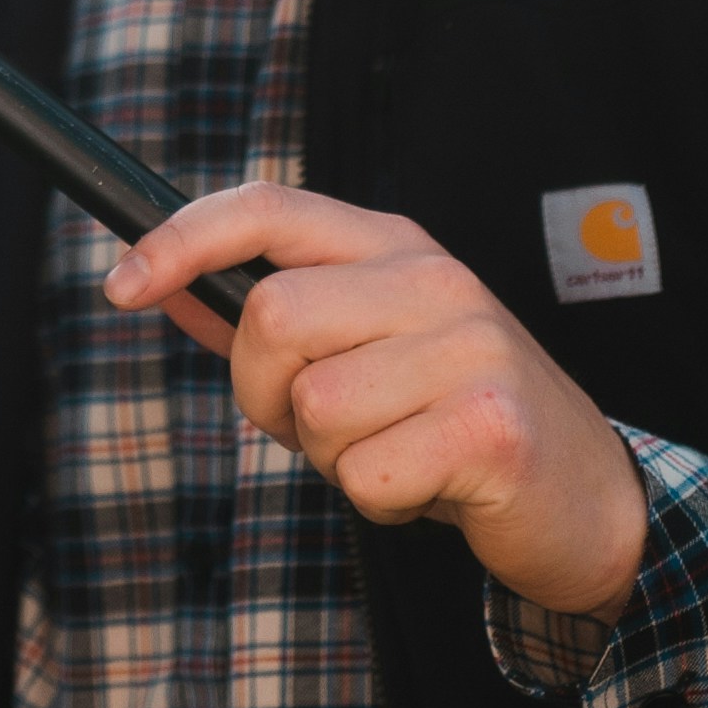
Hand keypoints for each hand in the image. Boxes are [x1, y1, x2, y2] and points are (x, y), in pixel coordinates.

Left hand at [103, 187, 654, 616]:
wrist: (587, 498)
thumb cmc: (453, 423)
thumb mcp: (362, 353)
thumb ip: (265, 319)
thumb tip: (156, 284)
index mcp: (395, 246)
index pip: (269, 206)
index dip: (181, 238)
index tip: (120, 285)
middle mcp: (434, 278)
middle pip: (270, 317)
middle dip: (266, 395)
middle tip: (326, 428)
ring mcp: (469, 346)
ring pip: (313, 406)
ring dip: (332, 458)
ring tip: (398, 453)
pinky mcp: (491, 423)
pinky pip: (363, 475)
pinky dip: (378, 501)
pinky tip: (431, 487)